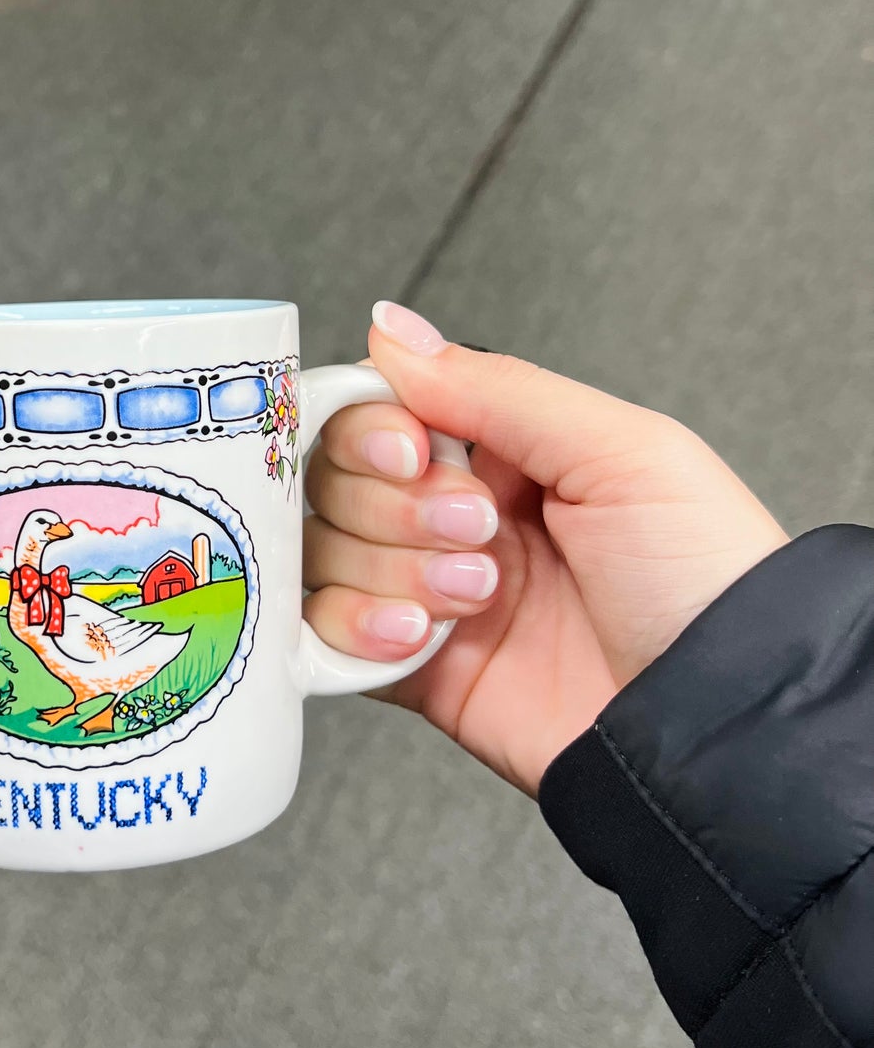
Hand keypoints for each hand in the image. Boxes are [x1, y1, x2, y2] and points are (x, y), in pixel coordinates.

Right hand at [304, 303, 788, 794]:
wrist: (717, 718)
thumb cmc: (703, 581)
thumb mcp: (619, 451)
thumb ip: (494, 386)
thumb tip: (393, 329)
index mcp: (509, 455)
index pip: (383, 413)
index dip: (373, 428)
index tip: (411, 450)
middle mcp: (460, 520)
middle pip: (343, 482)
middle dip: (398, 505)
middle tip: (477, 528)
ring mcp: (431, 596)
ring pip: (331, 554)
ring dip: (394, 568)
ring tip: (476, 596)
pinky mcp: (414, 672)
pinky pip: (329, 636)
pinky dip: (358, 626)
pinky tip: (419, 633)